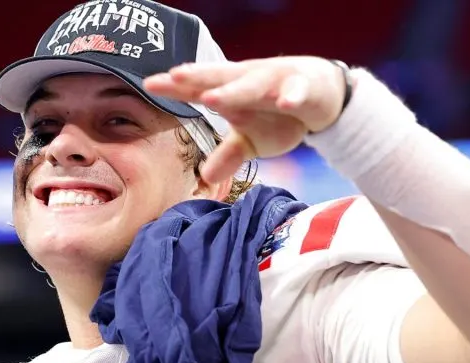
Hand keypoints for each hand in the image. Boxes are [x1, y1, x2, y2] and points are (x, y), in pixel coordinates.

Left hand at [144, 56, 347, 184]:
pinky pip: (296, 91)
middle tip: (173, 77)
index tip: (149, 84)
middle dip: (197, 76)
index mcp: (230, 91)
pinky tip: (286, 102)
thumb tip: (206, 178)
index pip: (198, 88)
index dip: (175, 87)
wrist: (320, 93)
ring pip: (252, 84)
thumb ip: (229, 155)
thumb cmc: (277, 113)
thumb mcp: (251, 139)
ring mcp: (275, 81)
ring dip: (233, 90)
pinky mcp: (302, 86)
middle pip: (219, 77)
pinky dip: (292, 96)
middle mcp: (247, 81)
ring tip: (212, 98)